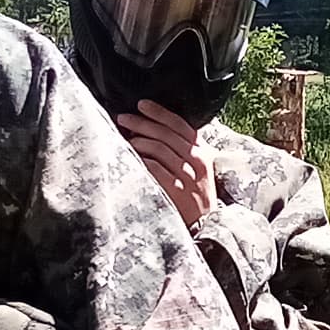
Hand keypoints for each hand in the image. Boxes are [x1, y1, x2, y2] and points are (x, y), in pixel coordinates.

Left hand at [118, 102, 216, 226]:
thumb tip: (157, 128)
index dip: (160, 113)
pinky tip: (131, 157)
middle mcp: (197, 162)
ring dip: (138, 140)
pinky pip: (154, 169)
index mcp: (203, 152)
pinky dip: (141, 160)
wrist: (205, 225)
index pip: (180, 125)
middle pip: (166, 134)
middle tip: (123, 118)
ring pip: (159, 149)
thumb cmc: (196, 194)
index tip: (142, 104)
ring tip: (124, 138)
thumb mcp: (199, 169)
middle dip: (142, 123)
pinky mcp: (176, 192)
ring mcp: (187, 177)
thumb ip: (185, 149)